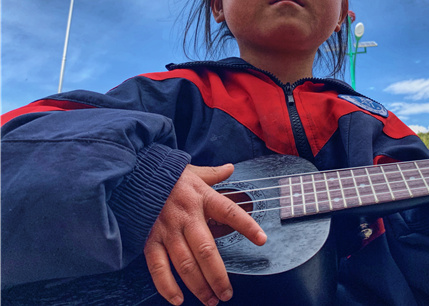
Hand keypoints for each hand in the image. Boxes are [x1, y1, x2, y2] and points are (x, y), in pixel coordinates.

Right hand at [144, 164, 266, 305]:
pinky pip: (158, 267)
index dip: (246, 225)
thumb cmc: (166, 175)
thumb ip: (213, 174)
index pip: (229, 212)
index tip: (262, 240)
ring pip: (185, 264)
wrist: (133, 173)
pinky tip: (178, 299)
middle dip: (218, 276)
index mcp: (201, 197)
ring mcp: (166, 229)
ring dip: (199, 286)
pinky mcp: (149, 239)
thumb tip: (230, 168)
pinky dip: (168, 286)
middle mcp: (186, 215)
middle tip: (227, 294)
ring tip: (210, 300)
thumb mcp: (193, 171)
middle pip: (206, 250)